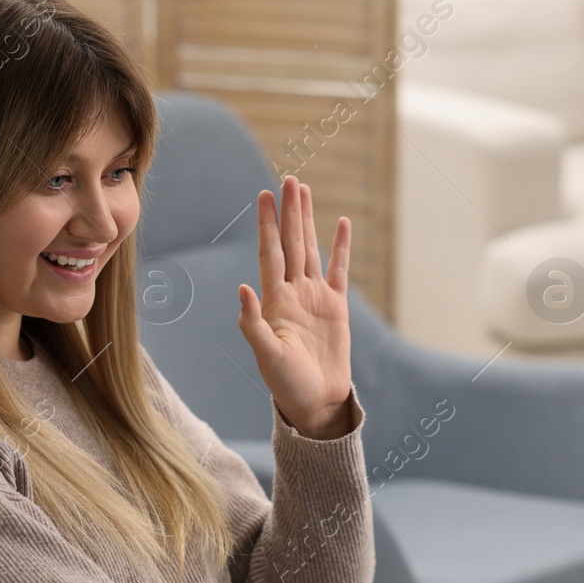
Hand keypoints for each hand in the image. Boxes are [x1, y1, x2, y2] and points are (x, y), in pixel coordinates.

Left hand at [237, 174, 353, 439]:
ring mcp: (315, 297)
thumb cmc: (287, 383)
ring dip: (307, 221)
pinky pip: (339, 270)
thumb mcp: (267, 356)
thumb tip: (243, 288)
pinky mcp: (336, 307)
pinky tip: (340, 223)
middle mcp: (293, 292)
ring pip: (311, 249)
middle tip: (288, 180)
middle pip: (290, 243)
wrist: (315, 402)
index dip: (267, 224)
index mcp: (275, 301)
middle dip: (288, 212)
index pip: (270, 253)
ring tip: (305, 191)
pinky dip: (340, 246)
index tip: (263, 196)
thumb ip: (253, 324)